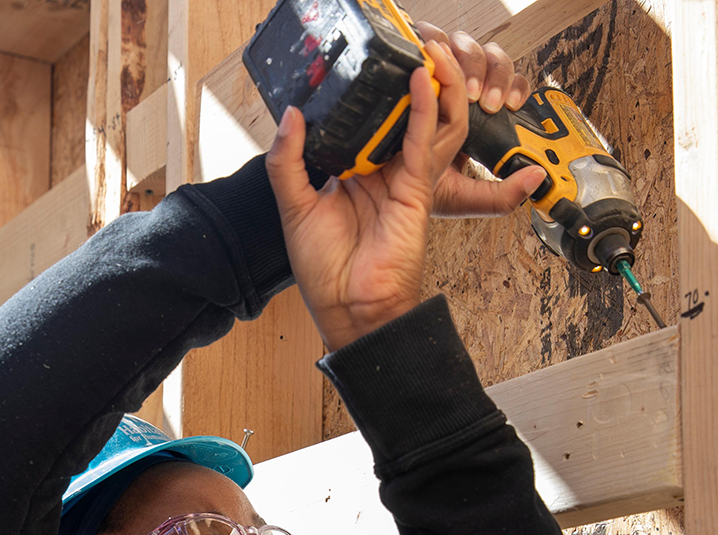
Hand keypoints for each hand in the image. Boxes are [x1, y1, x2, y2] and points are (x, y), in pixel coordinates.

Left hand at [265, 41, 467, 349]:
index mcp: (350, 176)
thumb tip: (290, 114)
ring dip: (429, 84)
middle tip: (401, 41)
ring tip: (424, 49)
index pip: (359, 123)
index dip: (361, 93)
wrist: (350, 309)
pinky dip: (425, 108)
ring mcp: (400, 179)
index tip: (354, 60)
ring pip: (423, 121)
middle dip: (402, 79)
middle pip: (397, 116)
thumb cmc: (324, 272)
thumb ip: (288, 162)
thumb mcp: (294, 209)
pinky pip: (424, 141)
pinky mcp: (416, 189)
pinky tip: (422, 78)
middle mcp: (378, 173)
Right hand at [417, 24, 545, 215]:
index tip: (502, 103)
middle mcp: (450, 95)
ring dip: (463, 58)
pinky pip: (423, 39)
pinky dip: (430, 42)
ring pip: (460, 44)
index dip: (508, 87)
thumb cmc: (403, 197)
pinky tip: (429, 61)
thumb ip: (498, 197)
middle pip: (484, 59)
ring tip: (455, 80)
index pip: (499, 88)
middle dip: (488, 73)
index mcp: (467, 120)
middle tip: (480, 98)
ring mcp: (424, 78)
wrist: (362, 199)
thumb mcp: (458, 200)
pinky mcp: (400, 66)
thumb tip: (538, 175)